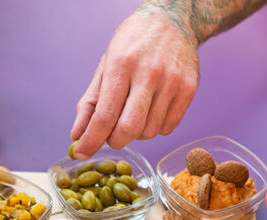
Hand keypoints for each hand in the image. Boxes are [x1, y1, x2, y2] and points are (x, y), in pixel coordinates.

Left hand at [70, 9, 198, 158]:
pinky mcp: (189, 89)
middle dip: (115, 141)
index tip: (81, 152)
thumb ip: (90, 102)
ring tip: (134, 114)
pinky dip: (155, 127)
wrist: (172, 20)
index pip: (104, 115)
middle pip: (129, 129)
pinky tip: (151, 110)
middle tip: (111, 135)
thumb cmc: (133, 45)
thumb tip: (77, 135)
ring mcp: (172, 82)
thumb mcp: (105, 66)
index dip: (91, 140)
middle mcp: (148, 74)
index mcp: (121, 65)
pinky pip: (168, 127)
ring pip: (149, 132)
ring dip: (136, 133)